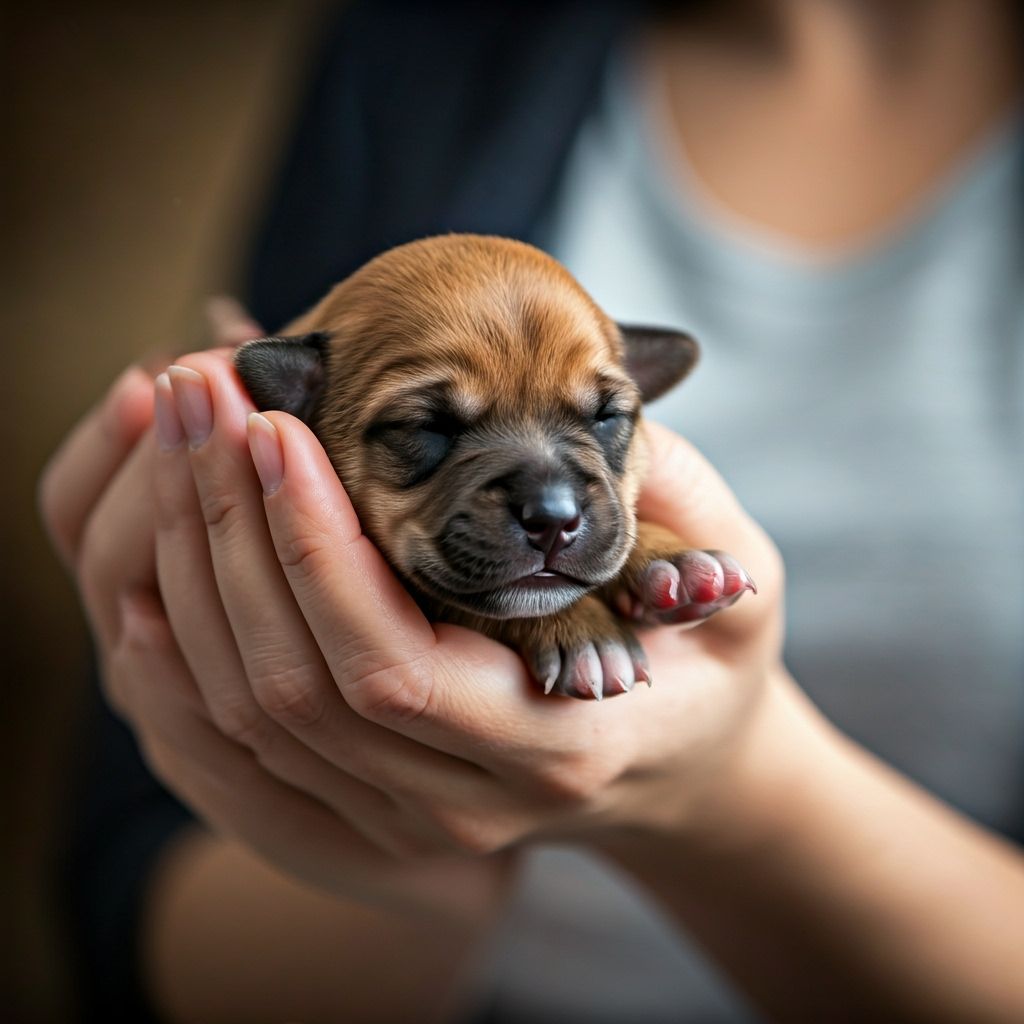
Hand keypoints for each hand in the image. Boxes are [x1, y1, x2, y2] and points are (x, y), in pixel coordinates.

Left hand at [158, 349, 784, 861]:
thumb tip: (580, 404)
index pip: (391, 666)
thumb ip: (674, 498)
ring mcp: (410, 815)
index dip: (316, 548)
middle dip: (231, 527)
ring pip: (249, 710)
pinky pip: (242, 739)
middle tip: (203, 393)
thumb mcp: (738, 582)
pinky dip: (189, 642)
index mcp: (556, 743)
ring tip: (180, 435)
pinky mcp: (373, 805)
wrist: (686, 771)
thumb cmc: (713, 668)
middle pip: (294, 685)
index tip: (275, 424)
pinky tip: (162, 548)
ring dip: (196, 564)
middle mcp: (467, 800)